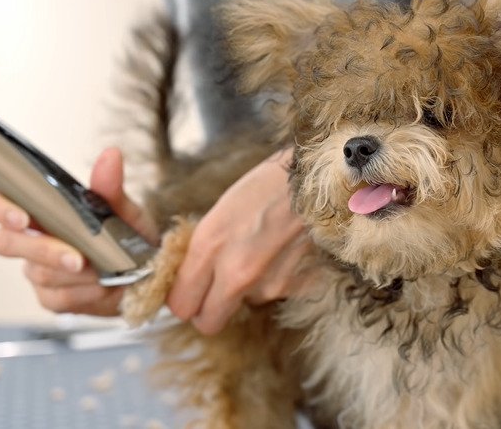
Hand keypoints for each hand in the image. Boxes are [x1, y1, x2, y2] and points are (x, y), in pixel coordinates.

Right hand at [0, 147, 158, 315]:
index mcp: (34, 206)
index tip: (20, 217)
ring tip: (105, 268)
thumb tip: (111, 156)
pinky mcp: (49, 297)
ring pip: (37, 272)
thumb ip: (110, 186)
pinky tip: (103, 286)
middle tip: (76, 257)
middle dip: (43, 249)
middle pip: (5, 242)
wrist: (147, 271)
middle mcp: (27, 237)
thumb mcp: (123, 208)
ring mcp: (35, 269)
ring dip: (74, 273)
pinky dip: (85, 292)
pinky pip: (57, 298)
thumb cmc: (126, 233)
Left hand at [166, 149, 313, 334]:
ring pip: (245, 303)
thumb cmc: (268, 184)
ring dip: (248, 287)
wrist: (320, 178)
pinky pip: (274, 293)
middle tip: (215, 288)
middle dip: (208, 310)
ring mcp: (269, 284)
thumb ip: (201, 249)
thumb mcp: (220, 211)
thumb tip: (186, 277)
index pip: (180, 305)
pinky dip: (275, 279)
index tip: (190, 291)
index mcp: (209, 245)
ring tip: (262, 249)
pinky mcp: (296, 288)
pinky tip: (283, 251)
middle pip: (208, 322)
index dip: (184, 300)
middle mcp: (236, 272)